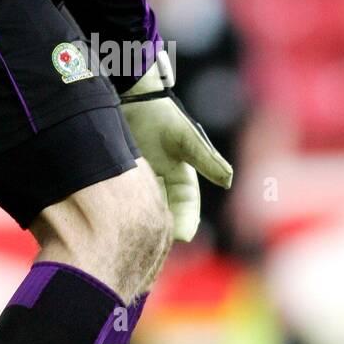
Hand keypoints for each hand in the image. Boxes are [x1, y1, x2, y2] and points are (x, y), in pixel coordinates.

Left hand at [119, 50, 232, 241]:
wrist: (130, 99)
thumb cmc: (161, 115)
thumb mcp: (185, 137)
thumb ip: (205, 158)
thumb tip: (228, 180)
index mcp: (182, 179)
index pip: (186, 208)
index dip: (184, 222)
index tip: (180, 237)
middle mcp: (163, 185)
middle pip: (164, 215)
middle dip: (161, 230)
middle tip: (153, 245)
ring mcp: (142, 183)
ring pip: (144, 211)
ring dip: (140, 223)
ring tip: (133, 238)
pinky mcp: (122, 181)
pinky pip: (123, 202)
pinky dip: (122, 212)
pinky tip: (114, 221)